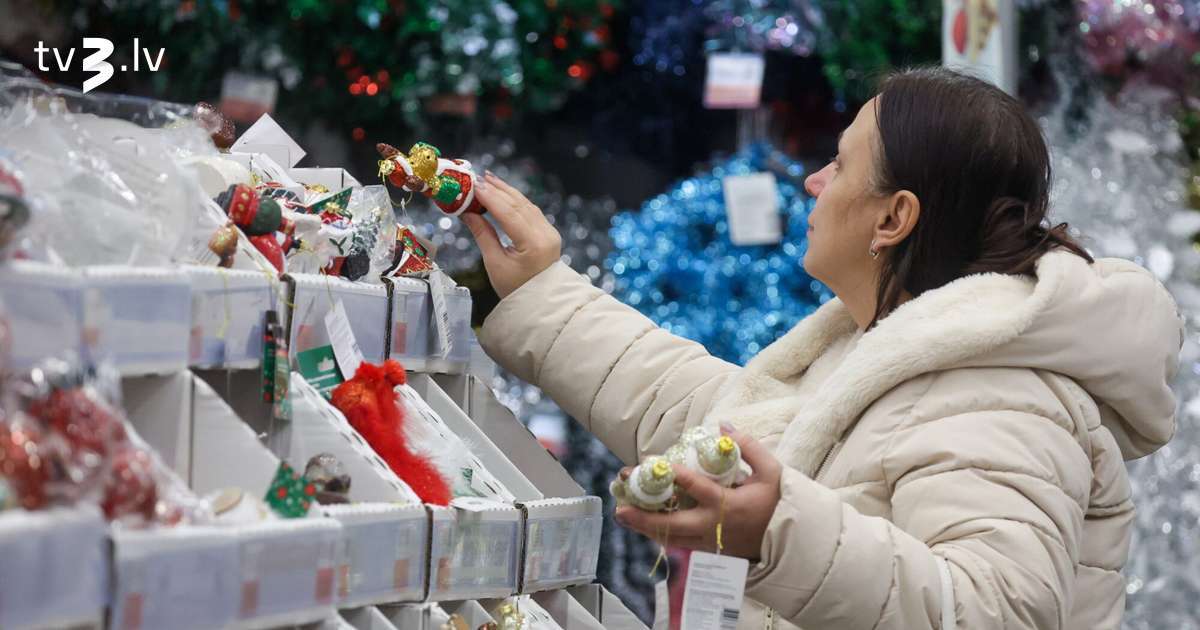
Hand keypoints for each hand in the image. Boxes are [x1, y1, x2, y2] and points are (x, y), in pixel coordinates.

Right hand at [463, 171, 562, 298]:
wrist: (541, 301)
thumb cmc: (515, 288)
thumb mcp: (495, 264)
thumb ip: (483, 235)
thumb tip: (467, 212)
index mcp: (533, 245)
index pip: (509, 214)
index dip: (490, 198)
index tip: (473, 185)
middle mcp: (546, 234)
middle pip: (519, 205)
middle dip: (497, 190)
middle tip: (477, 179)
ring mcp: (550, 232)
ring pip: (526, 205)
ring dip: (507, 192)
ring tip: (488, 180)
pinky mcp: (549, 232)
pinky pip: (531, 211)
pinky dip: (516, 201)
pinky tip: (503, 193)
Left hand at [614, 424, 782, 560]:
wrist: (791, 541)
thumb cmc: (779, 502)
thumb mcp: (772, 471)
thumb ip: (748, 446)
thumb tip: (723, 426)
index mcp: (730, 504)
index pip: (696, 488)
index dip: (674, 475)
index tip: (654, 463)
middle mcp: (715, 527)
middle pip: (673, 525)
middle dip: (644, 516)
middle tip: (621, 506)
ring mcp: (710, 542)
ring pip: (672, 538)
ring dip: (646, 527)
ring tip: (623, 513)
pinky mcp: (710, 550)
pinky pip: (680, 543)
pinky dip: (661, 534)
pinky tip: (644, 524)